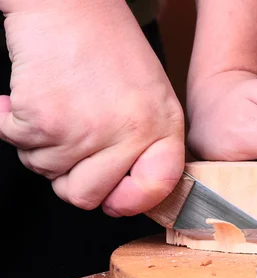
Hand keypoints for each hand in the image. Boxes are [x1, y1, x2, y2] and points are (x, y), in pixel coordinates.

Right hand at [0, 0, 184, 216]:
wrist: (69, 2)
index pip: (157, 186)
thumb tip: (121, 197)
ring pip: (46, 171)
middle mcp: (130, 133)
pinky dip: (13, 122)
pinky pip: (18, 144)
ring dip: (43, 144)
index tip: (113, 200)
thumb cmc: (107, 46)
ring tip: (58, 104)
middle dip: (69, 176)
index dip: (129, 201)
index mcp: (162, 126)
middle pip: (86, 196)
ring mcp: (86, 130)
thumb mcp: (149, 95)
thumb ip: (144, 143)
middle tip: (71, 143)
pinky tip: (29, 96)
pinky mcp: (44, 120)